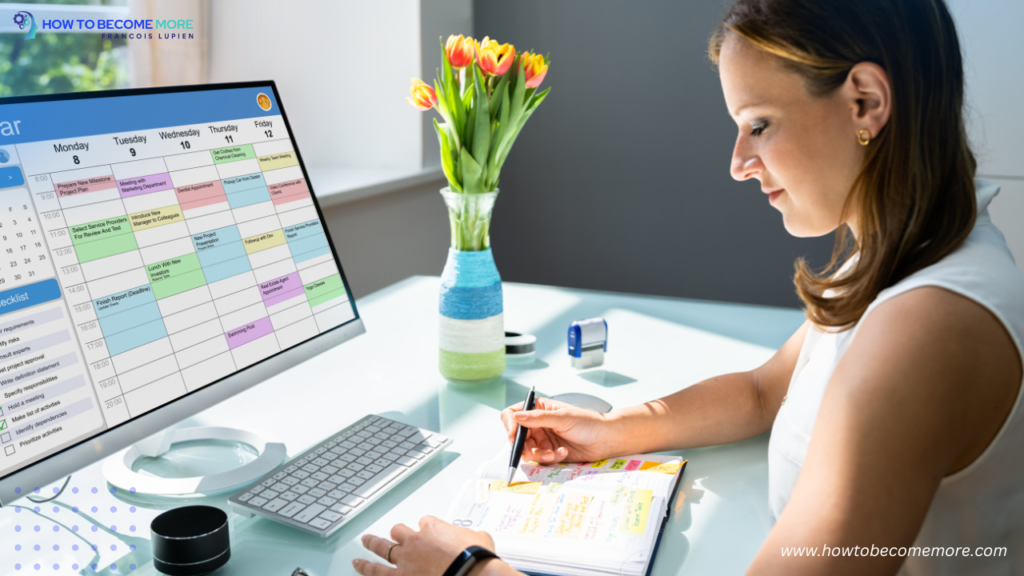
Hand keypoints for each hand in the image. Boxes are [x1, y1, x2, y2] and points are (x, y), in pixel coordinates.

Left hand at [354, 516, 499, 575]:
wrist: (469, 573)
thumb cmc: (475, 557)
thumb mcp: (480, 539)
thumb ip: (473, 537)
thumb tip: (479, 538)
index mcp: (434, 528)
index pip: (425, 522)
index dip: (425, 527)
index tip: (427, 531)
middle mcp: (415, 541)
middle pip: (398, 531)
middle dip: (394, 532)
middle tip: (391, 532)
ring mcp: (405, 560)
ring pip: (383, 549)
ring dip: (372, 545)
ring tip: (364, 543)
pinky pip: (378, 573)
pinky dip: (367, 570)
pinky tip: (359, 567)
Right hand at [500, 397, 616, 463]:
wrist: (605, 440)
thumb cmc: (587, 422)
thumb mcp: (562, 418)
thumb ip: (538, 418)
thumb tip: (517, 416)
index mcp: (538, 408)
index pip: (513, 414)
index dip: (510, 425)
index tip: (514, 435)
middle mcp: (537, 424)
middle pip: (517, 437)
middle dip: (524, 446)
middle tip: (536, 451)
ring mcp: (543, 439)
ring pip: (527, 451)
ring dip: (539, 455)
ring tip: (554, 453)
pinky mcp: (549, 452)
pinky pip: (540, 459)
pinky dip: (549, 458)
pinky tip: (563, 453)